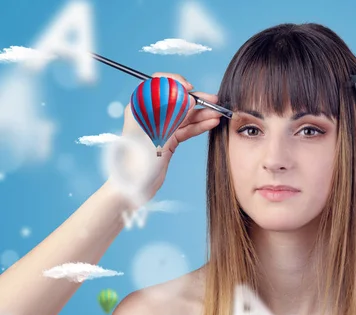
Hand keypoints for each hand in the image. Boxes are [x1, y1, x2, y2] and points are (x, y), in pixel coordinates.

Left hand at [109, 72, 221, 204]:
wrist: (133, 187)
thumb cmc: (137, 160)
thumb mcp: (154, 133)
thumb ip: (171, 113)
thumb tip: (189, 97)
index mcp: (139, 107)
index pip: (157, 84)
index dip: (175, 83)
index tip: (190, 89)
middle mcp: (149, 114)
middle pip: (176, 100)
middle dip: (196, 99)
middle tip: (215, 100)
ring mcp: (160, 128)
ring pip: (184, 115)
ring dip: (201, 114)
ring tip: (219, 114)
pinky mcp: (168, 140)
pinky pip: (186, 129)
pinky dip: (198, 126)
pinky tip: (211, 123)